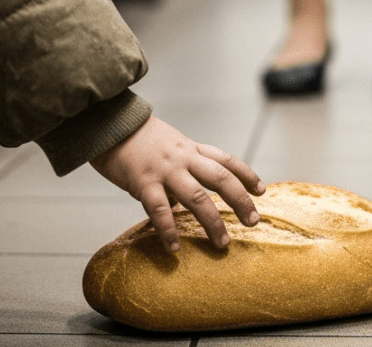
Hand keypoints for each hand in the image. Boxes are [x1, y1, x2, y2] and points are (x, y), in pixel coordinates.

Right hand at [89, 115, 264, 252]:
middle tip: (253, 221)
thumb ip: (182, 168)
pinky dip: (169, 230)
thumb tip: (185, 200)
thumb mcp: (168, 146)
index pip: (226, 161)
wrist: (109, 122)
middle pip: (221, 179)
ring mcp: (165, 170)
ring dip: (213, 222)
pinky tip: (174, 248)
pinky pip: (160, 209)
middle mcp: (183, 158)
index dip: (246, 175)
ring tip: (222, 243)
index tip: (261, 191)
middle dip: (241, 200)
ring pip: (197, 197)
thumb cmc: (137, 138)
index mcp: (190, 149)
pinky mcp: (143, 181)